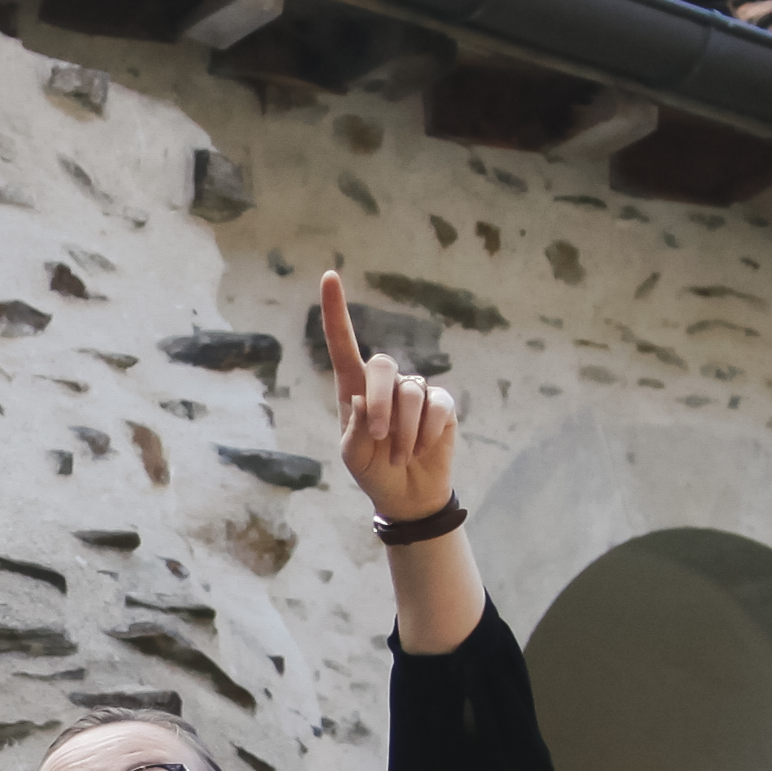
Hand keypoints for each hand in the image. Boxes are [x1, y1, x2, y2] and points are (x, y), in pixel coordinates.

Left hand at [319, 269, 457, 521]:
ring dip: (404, 430)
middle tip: (379, 437)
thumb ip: (354, 431)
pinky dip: (426, 432)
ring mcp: (416, 390)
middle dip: (380, 402)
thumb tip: (361, 399)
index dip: (336, 311)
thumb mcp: (354, 457)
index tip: (329, 276)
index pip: (343, 344)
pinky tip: (421, 449)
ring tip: (399, 456)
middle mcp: (385, 383)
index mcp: (353, 388)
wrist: (407, 494)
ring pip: (411, 392)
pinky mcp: (442, 405)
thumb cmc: (373, 471)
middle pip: (383, 364)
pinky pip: (437, 406)